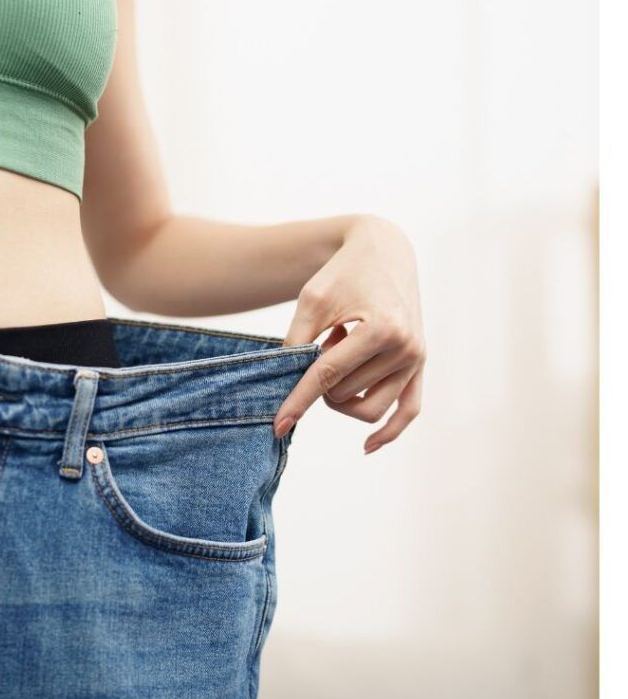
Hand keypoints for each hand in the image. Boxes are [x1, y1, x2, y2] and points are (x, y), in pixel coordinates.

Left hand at [273, 215, 425, 452]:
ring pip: (370, 409)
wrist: (383, 251)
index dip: (298, 400)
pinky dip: (389, 432)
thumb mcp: (312, 300)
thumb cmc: (343, 273)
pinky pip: (409, 411)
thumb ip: (297, 342)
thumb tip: (287, 385)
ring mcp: (417, 359)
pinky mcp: (420, 366)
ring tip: (340, 353)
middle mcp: (406, 348)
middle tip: (324, 339)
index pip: (328, 376)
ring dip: (343, 392)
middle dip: (321, 378)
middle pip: (346, 393)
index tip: (278, 425)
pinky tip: (366, 447)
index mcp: (381, 328)